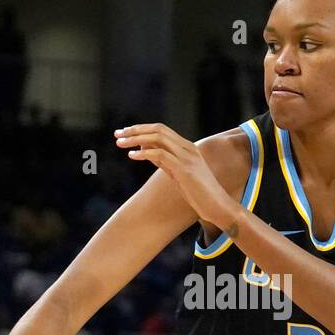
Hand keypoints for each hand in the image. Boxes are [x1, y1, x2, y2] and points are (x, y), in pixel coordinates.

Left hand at [115, 123, 235, 229]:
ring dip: (136, 138)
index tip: (124, 133)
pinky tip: (131, 155)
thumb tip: (145, 150)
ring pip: (158, 138)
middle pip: (158, 129)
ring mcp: (187, 157)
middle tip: (117, 134)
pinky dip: (144, 153)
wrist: (218, 206)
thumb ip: (163, 160)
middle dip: (136, 130)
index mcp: (187, 147)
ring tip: (119, 143)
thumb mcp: (177, 173)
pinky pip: (161, 155)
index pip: (162, 130)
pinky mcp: (184, 169)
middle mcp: (188, 148)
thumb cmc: (198, 193)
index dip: (141, 129)